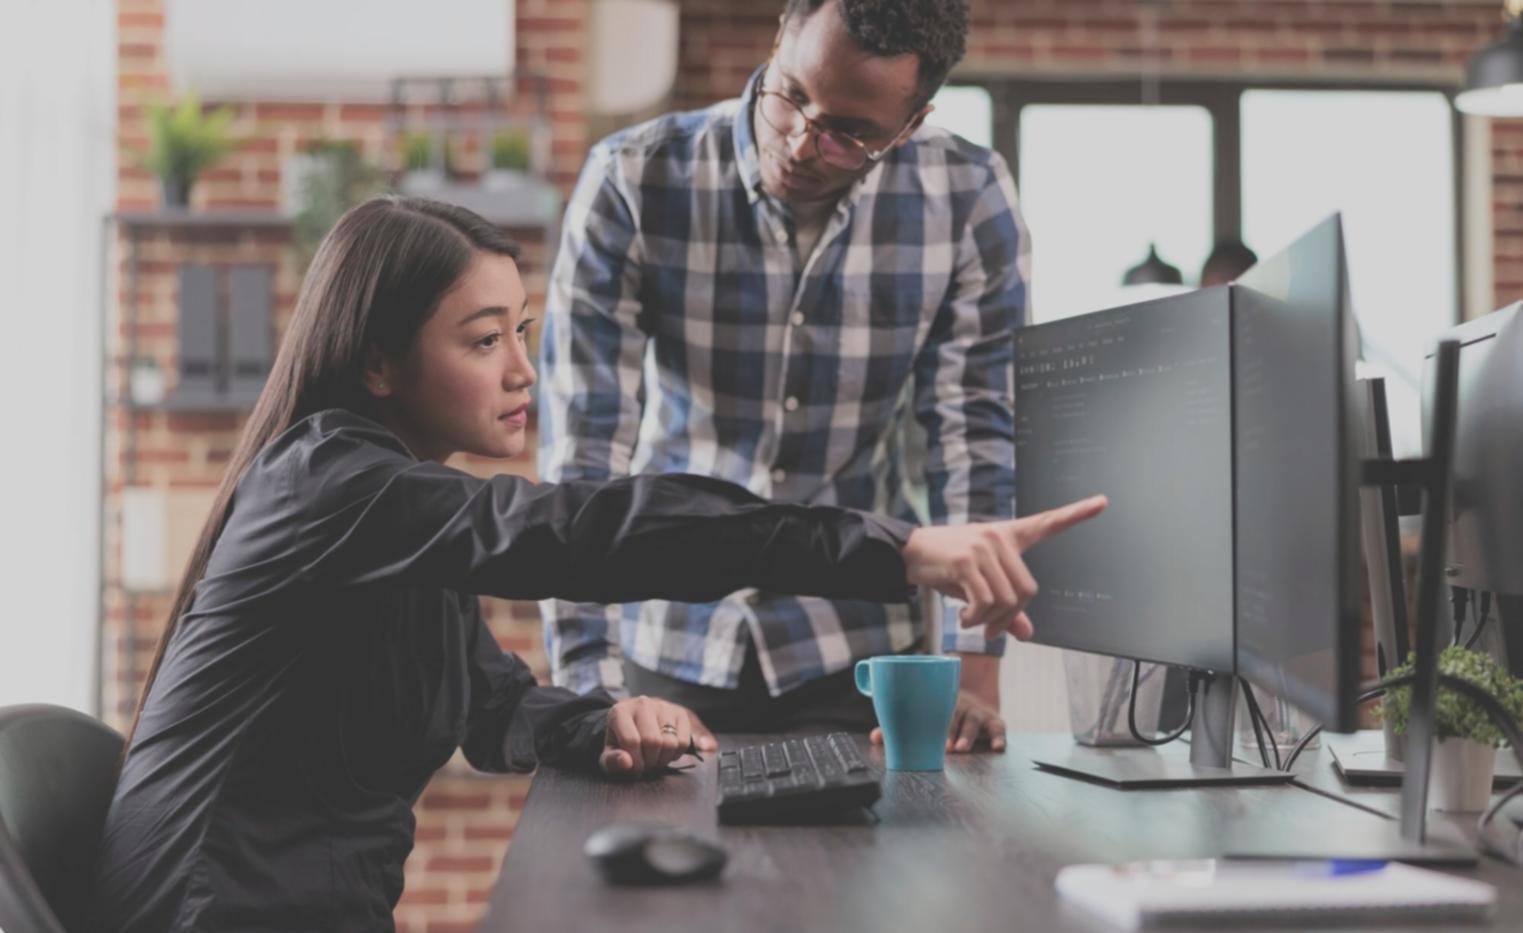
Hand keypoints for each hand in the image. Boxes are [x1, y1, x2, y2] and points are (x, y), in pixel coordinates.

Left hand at [598, 696, 716, 776]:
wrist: (635, 723)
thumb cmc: (620, 741)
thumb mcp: (609, 753)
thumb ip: (611, 760)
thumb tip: (627, 762)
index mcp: (620, 712)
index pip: (631, 741)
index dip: (635, 762)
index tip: (634, 767)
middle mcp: (642, 704)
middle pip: (653, 742)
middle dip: (650, 762)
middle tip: (645, 764)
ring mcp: (663, 706)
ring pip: (670, 743)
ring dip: (663, 760)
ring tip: (654, 758)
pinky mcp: (679, 713)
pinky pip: (684, 742)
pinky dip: (676, 754)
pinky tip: (665, 752)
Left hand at [869, 653, 1005, 752]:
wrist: (971, 693)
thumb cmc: (938, 707)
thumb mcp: (922, 712)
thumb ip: (899, 725)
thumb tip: (876, 737)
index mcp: (939, 699)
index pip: (935, 705)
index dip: (931, 716)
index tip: (928, 733)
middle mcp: (959, 703)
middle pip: (954, 714)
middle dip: (950, 730)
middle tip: (945, 746)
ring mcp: (976, 711)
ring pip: (974, 720)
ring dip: (969, 734)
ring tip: (961, 748)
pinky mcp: (993, 719)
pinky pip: (998, 726)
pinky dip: (1000, 736)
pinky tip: (998, 747)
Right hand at [901, 495, 1106, 639]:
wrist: (912, 552)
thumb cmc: (950, 567)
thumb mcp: (981, 585)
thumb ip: (1007, 608)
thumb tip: (1027, 634)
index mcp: (1010, 536)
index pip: (1048, 522)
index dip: (1076, 514)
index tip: (1102, 502)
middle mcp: (1000, 538)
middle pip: (1026, 591)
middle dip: (1009, 618)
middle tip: (992, 629)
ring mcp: (984, 548)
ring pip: (1006, 600)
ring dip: (989, 622)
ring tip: (972, 622)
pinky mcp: (966, 561)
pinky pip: (985, 601)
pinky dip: (976, 619)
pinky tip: (964, 618)